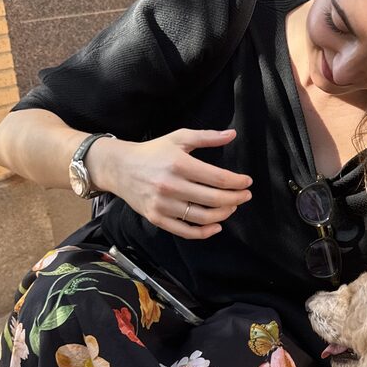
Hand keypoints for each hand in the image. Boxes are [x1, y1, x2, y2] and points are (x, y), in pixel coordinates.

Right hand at [96, 128, 252, 239]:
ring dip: (224, 214)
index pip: (218, 178)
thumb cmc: (152, 152)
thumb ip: (207, 137)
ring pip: (203, 217)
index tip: (247, 182)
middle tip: (245, 195)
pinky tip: (216, 225)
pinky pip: (186, 231)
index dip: (237, 182)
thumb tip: (232, 134)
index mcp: (179, 164)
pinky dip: (205, 232)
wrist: (119, 167)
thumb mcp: (178, 138)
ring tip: (232, 206)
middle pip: (214, 199)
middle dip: (236, 198)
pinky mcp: (156, 218)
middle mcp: (171, 186)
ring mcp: (163, 205)